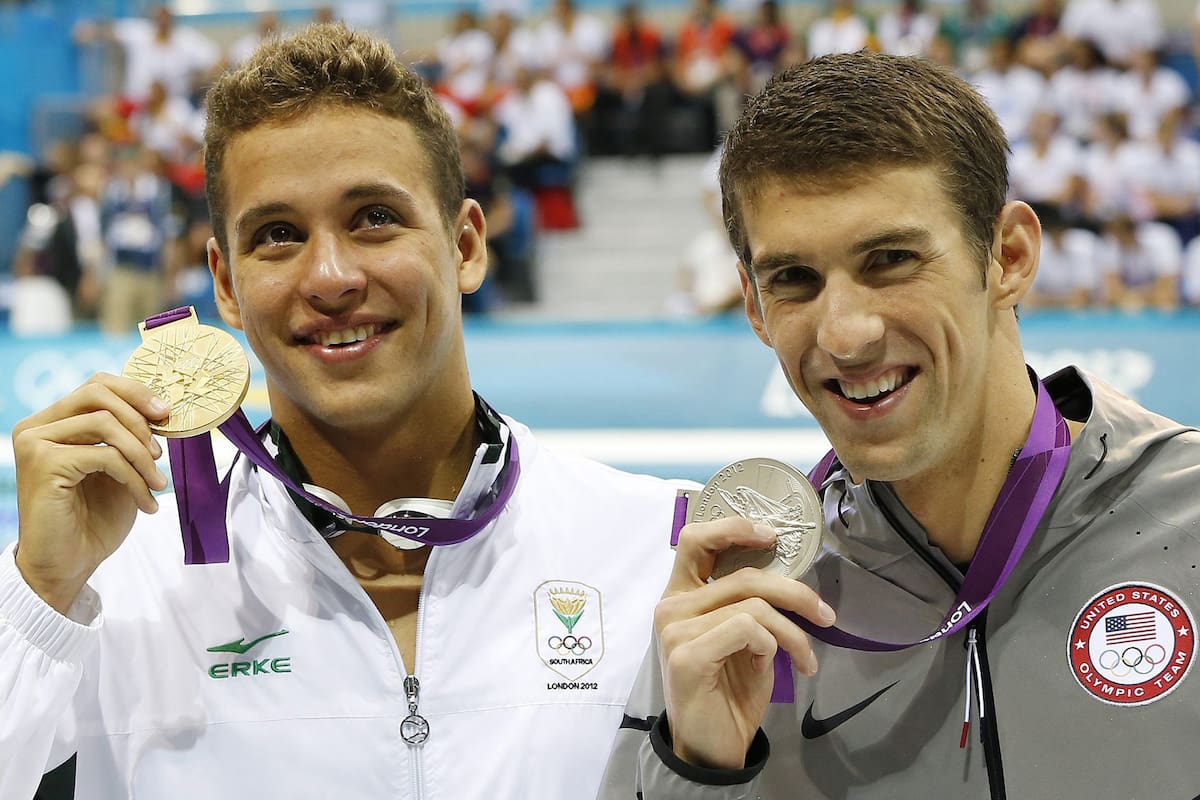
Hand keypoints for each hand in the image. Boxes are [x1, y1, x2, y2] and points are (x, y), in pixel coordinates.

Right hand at [12, 374, 169, 613]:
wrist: (69, 565)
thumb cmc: (94, 519)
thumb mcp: (120, 469)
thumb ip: (129, 436)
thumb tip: (161, 408)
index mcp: (53, 423)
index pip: (96, 385)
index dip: (136, 392)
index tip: (166, 414)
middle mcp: (37, 427)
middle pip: (97, 392)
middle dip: (140, 418)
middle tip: (162, 451)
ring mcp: (35, 443)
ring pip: (105, 423)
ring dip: (142, 455)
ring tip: (157, 483)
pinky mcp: (43, 464)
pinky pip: (106, 456)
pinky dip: (134, 477)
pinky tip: (146, 502)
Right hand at [655, 517, 835, 769]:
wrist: (714, 748)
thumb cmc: (730, 691)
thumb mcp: (745, 640)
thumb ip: (749, 605)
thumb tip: (787, 577)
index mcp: (681, 596)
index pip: (696, 539)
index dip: (734, 528)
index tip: (771, 535)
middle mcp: (671, 607)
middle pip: (742, 575)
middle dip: (793, 591)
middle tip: (823, 614)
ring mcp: (675, 630)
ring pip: (753, 606)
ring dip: (792, 632)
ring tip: (807, 658)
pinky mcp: (687, 656)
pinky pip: (747, 629)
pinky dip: (773, 645)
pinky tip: (776, 668)